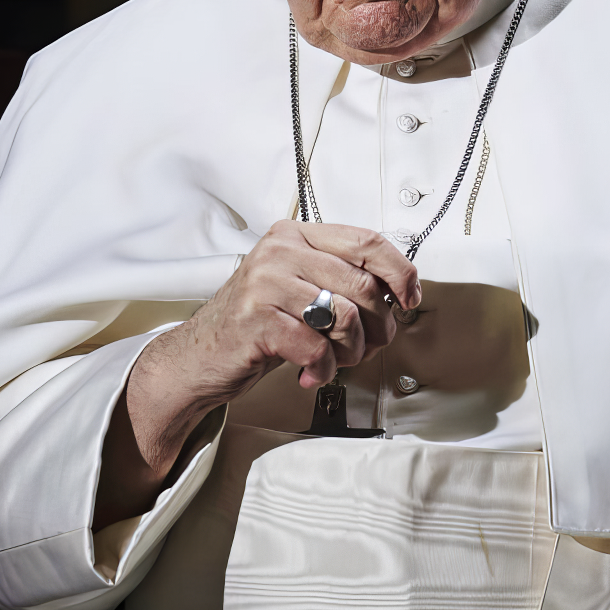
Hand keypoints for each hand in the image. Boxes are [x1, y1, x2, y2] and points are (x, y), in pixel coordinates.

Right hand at [94, 221, 420, 524]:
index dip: (400, 272)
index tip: (410, 299)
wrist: (199, 357)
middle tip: (368, 346)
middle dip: (379, 325)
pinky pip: (315, 346)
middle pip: (363, 284)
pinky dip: (323, 368)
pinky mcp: (256, 319)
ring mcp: (265, 282)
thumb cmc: (257, 325)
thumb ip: (342, 280)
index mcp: (296, 235)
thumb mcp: (301, 289)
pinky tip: (312, 373)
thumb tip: (401, 293)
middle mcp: (280, 251)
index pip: (367, 240)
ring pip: (344, 316)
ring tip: (337, 361)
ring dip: (351, 351)